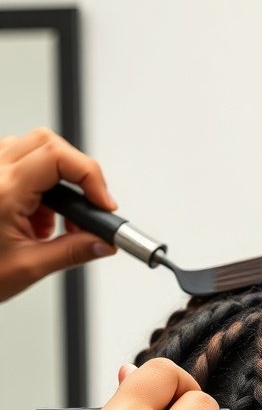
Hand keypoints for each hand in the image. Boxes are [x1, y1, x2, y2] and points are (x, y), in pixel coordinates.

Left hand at [0, 127, 117, 302]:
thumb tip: (103, 242)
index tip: (103, 204)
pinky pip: (21, 160)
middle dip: (78, 174)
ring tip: (55, 221)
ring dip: (57, 181)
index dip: (90, 176)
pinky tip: (37, 217)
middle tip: (88, 208)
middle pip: (49, 143)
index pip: (58, 158)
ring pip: (36, 148)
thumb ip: (73, 252)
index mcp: (3, 191)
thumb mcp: (29, 267)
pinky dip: (40, 185)